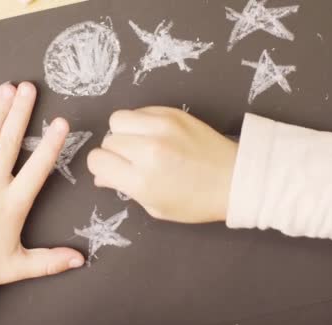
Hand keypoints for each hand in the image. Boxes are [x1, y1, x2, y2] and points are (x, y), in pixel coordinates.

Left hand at [0, 82, 84, 287]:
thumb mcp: (16, 267)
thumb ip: (50, 262)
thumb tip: (80, 260)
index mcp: (11, 205)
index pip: (37, 169)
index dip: (50, 145)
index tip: (61, 123)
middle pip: (8, 143)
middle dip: (20, 113)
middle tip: (29, 88)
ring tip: (8, 89)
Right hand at [88, 106, 237, 223]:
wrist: (235, 179)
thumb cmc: (196, 201)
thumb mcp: (155, 206)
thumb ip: (125, 188)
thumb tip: (101, 176)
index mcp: (142, 180)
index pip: (97, 160)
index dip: (102, 166)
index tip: (113, 170)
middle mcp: (148, 151)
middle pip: (108, 140)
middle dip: (114, 151)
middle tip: (131, 160)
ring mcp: (161, 128)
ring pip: (118, 119)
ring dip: (123, 131)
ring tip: (139, 142)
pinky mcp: (173, 113)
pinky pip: (140, 110)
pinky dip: (141, 121)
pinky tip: (155, 134)